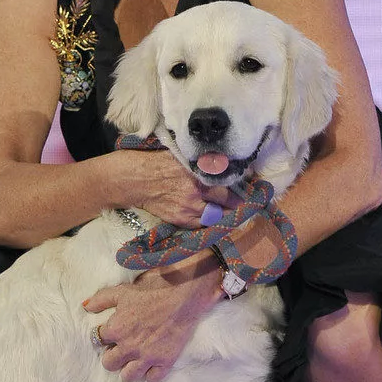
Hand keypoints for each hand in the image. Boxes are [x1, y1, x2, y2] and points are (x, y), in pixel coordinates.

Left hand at [85, 256, 220, 381]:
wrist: (183, 294)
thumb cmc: (152, 289)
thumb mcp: (122, 290)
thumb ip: (101, 299)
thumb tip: (85, 306)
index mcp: (115, 329)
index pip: (98, 340)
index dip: (104, 335)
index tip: (111, 332)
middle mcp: (128, 347)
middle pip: (109, 364)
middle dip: (112, 356)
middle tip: (120, 348)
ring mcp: (147, 356)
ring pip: (128, 376)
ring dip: (128, 369)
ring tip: (134, 360)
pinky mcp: (165, 361)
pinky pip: (152, 379)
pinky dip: (151, 374)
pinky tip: (151, 365)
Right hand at [118, 150, 234, 228]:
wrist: (134, 180)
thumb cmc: (157, 163)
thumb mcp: (180, 156)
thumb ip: (199, 162)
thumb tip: (219, 161)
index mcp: (198, 174)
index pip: (226, 184)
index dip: (238, 189)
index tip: (247, 190)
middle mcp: (196, 192)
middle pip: (225, 202)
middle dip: (235, 204)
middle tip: (241, 203)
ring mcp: (188, 208)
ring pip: (214, 217)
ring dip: (222, 215)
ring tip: (228, 213)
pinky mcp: (179, 219)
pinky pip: (199, 225)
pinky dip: (206, 222)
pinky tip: (210, 218)